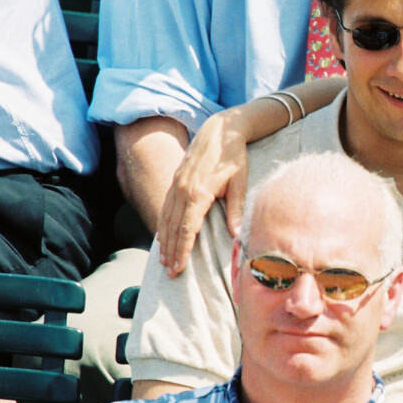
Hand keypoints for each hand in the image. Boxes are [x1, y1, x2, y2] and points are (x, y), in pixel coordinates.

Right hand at [158, 109, 251, 275]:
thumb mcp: (239, 182)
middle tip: (170, 272)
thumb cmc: (234, 157)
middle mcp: (183, 190)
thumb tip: (237, 236)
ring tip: (164, 260)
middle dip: (171, 251)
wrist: (220, 130)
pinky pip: (165, 207)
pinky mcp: (175, 181)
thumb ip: (235, 209)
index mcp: (199, 193)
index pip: (187, 228)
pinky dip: (163, 224)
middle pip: (173, 227)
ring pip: (166, 218)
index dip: (183, 250)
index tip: (180, 267)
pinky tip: (162, 236)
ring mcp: (176, 184)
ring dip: (164, 240)